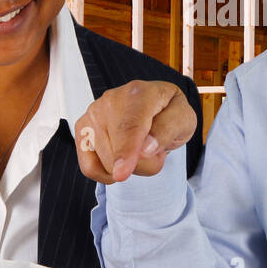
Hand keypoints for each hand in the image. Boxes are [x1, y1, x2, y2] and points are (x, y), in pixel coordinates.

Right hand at [74, 80, 195, 183]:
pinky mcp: (82, 129)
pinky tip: (121, 162)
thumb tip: (145, 149)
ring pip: (106, 162)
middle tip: (156, 151)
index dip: (126, 151)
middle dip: (143, 164)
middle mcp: (111, 100)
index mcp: (140, 93)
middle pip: (118, 150)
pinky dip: (107, 174)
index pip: (130, 126)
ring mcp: (93, 114)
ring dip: (129, 167)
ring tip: (140, 149)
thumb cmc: (169, 113)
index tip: (121, 173)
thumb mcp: (183, 119)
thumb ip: (168, 130)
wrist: (155, 108)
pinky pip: (89, 167)